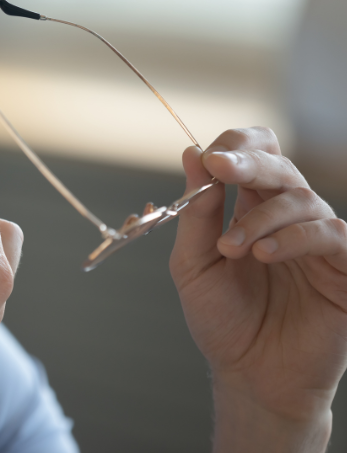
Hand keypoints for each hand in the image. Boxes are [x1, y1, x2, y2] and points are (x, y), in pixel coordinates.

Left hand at [170, 127, 346, 451]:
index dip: (235, 146)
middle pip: (279, 167)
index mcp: (251, 211)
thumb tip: (190, 154)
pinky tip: (264, 254)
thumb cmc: (222, 321)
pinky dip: (296, 237)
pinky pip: (332, 235)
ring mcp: (318, 242)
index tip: (207, 155)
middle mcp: (287, 219)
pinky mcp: (344, 269)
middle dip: (247, 162)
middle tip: (218, 166)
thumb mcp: (194, 265)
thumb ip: (196, 214)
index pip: (254, 157)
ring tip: (231, 247)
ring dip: (262, 215)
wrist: (250, 377)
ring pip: (302, 199)